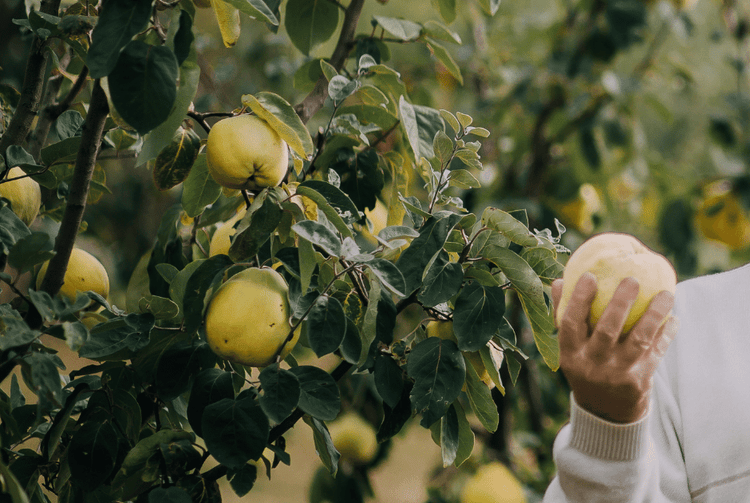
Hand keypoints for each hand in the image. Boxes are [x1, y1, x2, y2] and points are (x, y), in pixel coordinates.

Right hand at [552, 273, 678, 422]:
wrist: (605, 414)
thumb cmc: (585, 367)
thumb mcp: (570, 348)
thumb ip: (564, 315)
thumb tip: (559, 281)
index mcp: (570, 355)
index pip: (571, 323)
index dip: (579, 299)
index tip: (589, 275)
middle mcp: (592, 366)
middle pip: (607, 330)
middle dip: (621, 302)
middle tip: (632, 279)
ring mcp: (617, 375)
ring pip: (639, 340)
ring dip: (654, 315)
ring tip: (666, 294)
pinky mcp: (639, 382)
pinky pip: (656, 353)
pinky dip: (666, 334)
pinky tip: (674, 318)